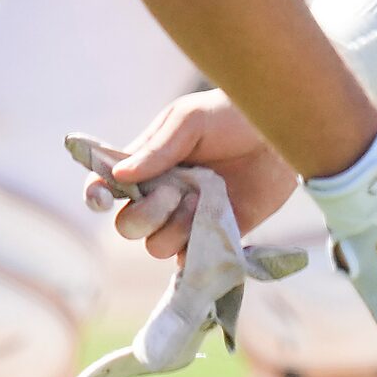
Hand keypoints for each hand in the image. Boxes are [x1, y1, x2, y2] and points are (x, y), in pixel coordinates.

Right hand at [64, 134, 306, 376]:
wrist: (279, 135)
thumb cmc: (231, 116)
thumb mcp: (190, 120)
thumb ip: (157, 149)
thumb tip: (119, 175)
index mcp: (148, 162)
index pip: (107, 185)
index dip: (97, 195)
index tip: (103, 199)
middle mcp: (162, 193)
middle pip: (128, 226)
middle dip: (145, 214)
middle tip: (175, 192)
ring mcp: (187, 218)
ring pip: (156, 246)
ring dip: (175, 228)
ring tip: (203, 202)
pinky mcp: (214, 237)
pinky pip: (188, 260)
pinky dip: (194, 248)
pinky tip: (212, 222)